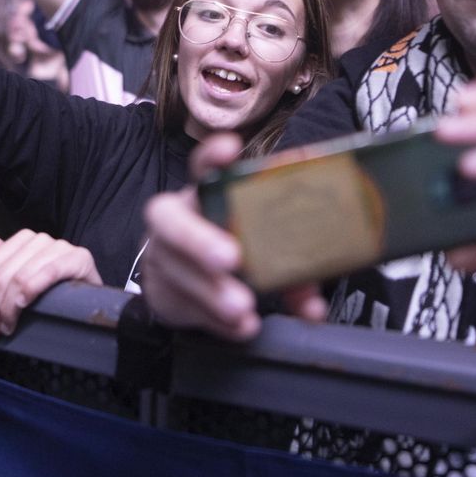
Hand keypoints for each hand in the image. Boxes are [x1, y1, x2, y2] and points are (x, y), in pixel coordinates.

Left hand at [0, 227, 100, 338]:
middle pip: (1, 273)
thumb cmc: (55, 285)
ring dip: (9, 308)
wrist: (93, 291)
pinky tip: (24, 305)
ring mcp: (60, 247)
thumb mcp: (22, 270)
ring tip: (7, 328)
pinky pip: (46, 274)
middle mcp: (39, 239)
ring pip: (19, 278)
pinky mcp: (78, 259)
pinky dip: (31, 290)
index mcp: (23, 239)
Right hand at [140, 134, 326, 341]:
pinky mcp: (160, 293)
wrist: (186, 283)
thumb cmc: (234, 249)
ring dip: (211, 291)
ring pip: (176, 270)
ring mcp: (163, 258)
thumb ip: (292, 267)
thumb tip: (315, 304)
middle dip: (200, 239)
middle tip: (232, 258)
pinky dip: (214, 320)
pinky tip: (240, 327)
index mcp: (204, 195)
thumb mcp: (266, 250)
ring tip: (242, 309)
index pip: (201, 166)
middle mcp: (176, 220)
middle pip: (172, 222)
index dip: (212, 156)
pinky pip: (183, 305)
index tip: (231, 148)